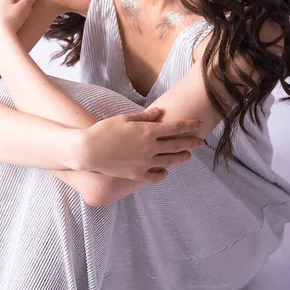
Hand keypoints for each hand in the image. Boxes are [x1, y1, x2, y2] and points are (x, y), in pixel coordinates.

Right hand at [80, 107, 203, 182]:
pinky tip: (166, 171)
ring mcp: (145, 163)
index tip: (198, 124)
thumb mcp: (125, 118)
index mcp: (149, 131)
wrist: (89, 150)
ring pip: (170, 161)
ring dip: (181, 158)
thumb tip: (159, 113)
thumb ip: (145, 117)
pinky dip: (163, 173)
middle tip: (200, 141)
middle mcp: (151, 147)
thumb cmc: (105, 130)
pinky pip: (156, 176)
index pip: (176, 127)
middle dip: (191, 142)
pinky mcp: (137, 174)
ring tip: (187, 156)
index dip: (190, 125)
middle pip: (177, 145)